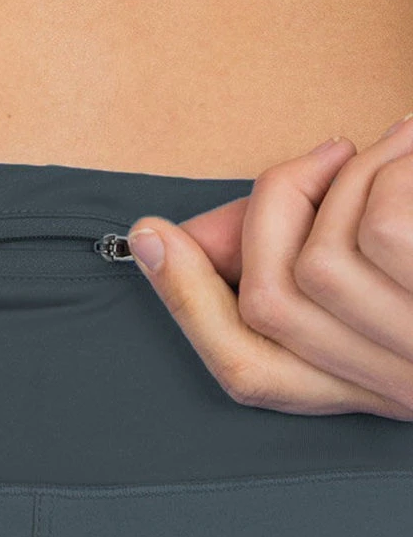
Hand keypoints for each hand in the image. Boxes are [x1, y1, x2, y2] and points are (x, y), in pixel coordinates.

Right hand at [125, 114, 412, 420]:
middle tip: (334, 153)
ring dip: (352, 178)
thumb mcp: (376, 274)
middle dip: (276, 207)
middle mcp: (394, 389)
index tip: (150, 233)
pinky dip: (391, 172)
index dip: (187, 297)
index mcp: (368, 387)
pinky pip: (382, 231)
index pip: (247, 368)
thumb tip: (164, 237)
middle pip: (268, 306)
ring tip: (400, 147)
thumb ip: (278, 252)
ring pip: (319, 266)